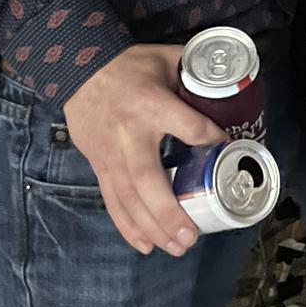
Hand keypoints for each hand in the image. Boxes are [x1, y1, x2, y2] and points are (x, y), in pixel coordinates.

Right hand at [61, 43, 223, 256]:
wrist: (77, 69)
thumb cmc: (128, 64)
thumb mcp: (165, 58)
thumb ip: (193, 72)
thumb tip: (228, 84)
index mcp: (152, 104)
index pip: (188, 127)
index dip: (211, 140)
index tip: (228, 150)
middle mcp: (130, 135)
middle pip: (148, 180)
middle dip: (169, 212)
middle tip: (191, 237)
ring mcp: (111, 155)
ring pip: (128, 198)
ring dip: (152, 227)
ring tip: (176, 248)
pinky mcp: (99, 166)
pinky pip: (112, 201)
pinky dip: (127, 226)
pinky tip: (146, 245)